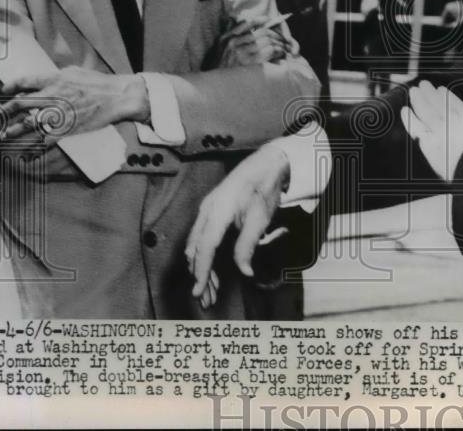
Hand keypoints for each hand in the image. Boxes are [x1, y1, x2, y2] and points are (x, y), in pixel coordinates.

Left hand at [0, 66, 148, 140]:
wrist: (118, 97)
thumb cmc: (99, 83)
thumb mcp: (74, 71)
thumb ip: (56, 75)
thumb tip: (43, 79)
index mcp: (54, 79)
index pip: (23, 82)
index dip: (9, 87)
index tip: (3, 92)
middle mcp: (52, 95)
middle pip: (19, 104)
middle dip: (3, 112)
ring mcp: (59, 113)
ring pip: (27, 124)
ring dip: (12, 131)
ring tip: (3, 136)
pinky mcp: (67, 129)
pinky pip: (44, 140)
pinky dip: (32, 148)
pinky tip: (24, 153)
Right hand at [185, 142, 290, 306]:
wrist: (266, 163)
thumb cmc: (264, 188)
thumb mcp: (260, 219)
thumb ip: (248, 246)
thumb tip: (245, 271)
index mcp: (218, 211)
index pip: (205, 248)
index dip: (201, 271)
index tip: (198, 290)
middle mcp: (206, 210)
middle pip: (196, 249)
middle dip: (199, 275)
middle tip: (205, 298)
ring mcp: (206, 210)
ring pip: (196, 245)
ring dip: (200, 267)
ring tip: (208, 290)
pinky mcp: (211, 211)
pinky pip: (201, 237)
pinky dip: (203, 255)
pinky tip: (208, 269)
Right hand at [219, 21, 294, 66]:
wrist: (217, 86)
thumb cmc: (222, 69)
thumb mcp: (221, 51)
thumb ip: (232, 38)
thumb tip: (248, 28)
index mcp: (227, 38)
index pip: (247, 23)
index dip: (261, 20)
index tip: (269, 20)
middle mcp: (233, 43)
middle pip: (262, 32)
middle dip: (276, 35)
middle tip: (284, 40)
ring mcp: (241, 52)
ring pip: (268, 41)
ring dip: (280, 44)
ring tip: (285, 48)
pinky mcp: (249, 62)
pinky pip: (270, 51)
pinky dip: (278, 51)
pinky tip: (281, 54)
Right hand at [400, 81, 462, 181]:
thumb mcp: (440, 165)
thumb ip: (430, 149)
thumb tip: (423, 138)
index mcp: (431, 145)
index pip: (416, 128)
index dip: (409, 118)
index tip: (405, 110)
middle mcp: (441, 131)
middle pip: (427, 112)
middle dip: (419, 100)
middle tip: (414, 90)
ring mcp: (455, 122)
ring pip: (439, 104)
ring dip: (430, 94)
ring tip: (424, 85)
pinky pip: (455, 103)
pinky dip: (447, 95)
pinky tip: (442, 90)